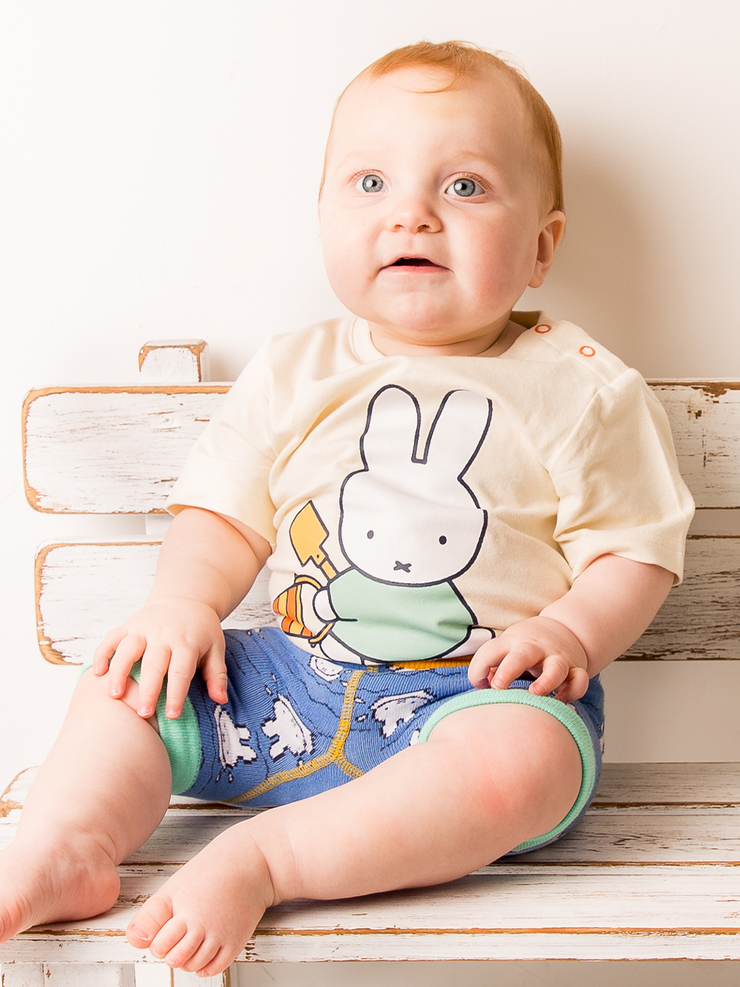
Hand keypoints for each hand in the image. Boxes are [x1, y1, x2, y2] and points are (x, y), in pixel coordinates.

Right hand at [93, 597, 226, 719]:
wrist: (186, 598)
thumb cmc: (201, 630)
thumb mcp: (215, 648)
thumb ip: (216, 675)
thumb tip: (221, 700)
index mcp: (187, 642)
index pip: (181, 671)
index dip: (177, 694)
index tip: (172, 716)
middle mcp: (164, 634)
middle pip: (153, 664)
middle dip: (147, 690)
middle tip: (143, 714)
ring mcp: (143, 627)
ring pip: (127, 649)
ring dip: (119, 672)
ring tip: (114, 695)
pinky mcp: (129, 624)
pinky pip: (112, 638)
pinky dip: (102, 653)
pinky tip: (98, 673)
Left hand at [467, 616, 589, 702]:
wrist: (568, 627)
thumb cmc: (527, 645)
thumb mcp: (508, 646)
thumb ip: (493, 665)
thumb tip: (482, 686)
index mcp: (513, 642)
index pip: (490, 651)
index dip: (479, 668)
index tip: (479, 684)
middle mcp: (535, 648)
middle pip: (522, 655)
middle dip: (508, 670)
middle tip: (497, 686)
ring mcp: (557, 657)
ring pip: (556, 667)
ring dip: (546, 681)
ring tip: (535, 693)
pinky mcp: (575, 668)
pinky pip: (579, 679)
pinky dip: (573, 690)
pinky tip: (562, 700)